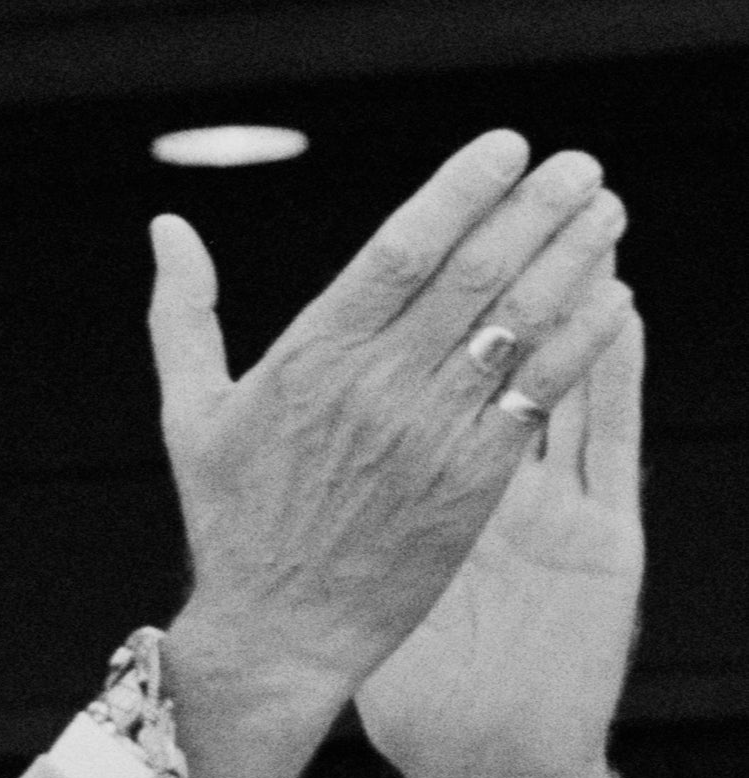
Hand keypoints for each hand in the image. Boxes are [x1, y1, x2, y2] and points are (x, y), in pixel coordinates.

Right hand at [146, 132, 632, 777]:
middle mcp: (376, 386)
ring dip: (573, 257)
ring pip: (519, 321)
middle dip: (537, 207)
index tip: (506, 147)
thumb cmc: (232, 520)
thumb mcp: (190, 413)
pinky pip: (542, 391)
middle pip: (476, 271)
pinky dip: (583, 339)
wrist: (279, 630)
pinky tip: (613, 298)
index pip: (401, 248)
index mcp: (309, 358)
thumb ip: (183, 313)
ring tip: (605, 211)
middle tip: (580, 164)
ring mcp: (431, 432)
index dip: (461, 189)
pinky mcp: (475, 478)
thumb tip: (165, 226)